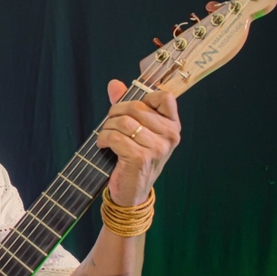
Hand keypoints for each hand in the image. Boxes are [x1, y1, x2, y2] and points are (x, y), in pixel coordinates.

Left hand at [96, 79, 180, 205]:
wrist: (132, 191)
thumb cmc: (133, 157)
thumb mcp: (135, 130)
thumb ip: (127, 105)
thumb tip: (114, 84)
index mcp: (172, 125)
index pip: (165, 97)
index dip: (143, 98)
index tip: (131, 110)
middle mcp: (170, 135)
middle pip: (135, 107)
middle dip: (115, 113)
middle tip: (110, 125)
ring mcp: (157, 147)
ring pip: (123, 121)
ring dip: (107, 127)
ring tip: (106, 137)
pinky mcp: (140, 157)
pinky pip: (115, 137)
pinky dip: (104, 138)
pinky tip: (103, 145)